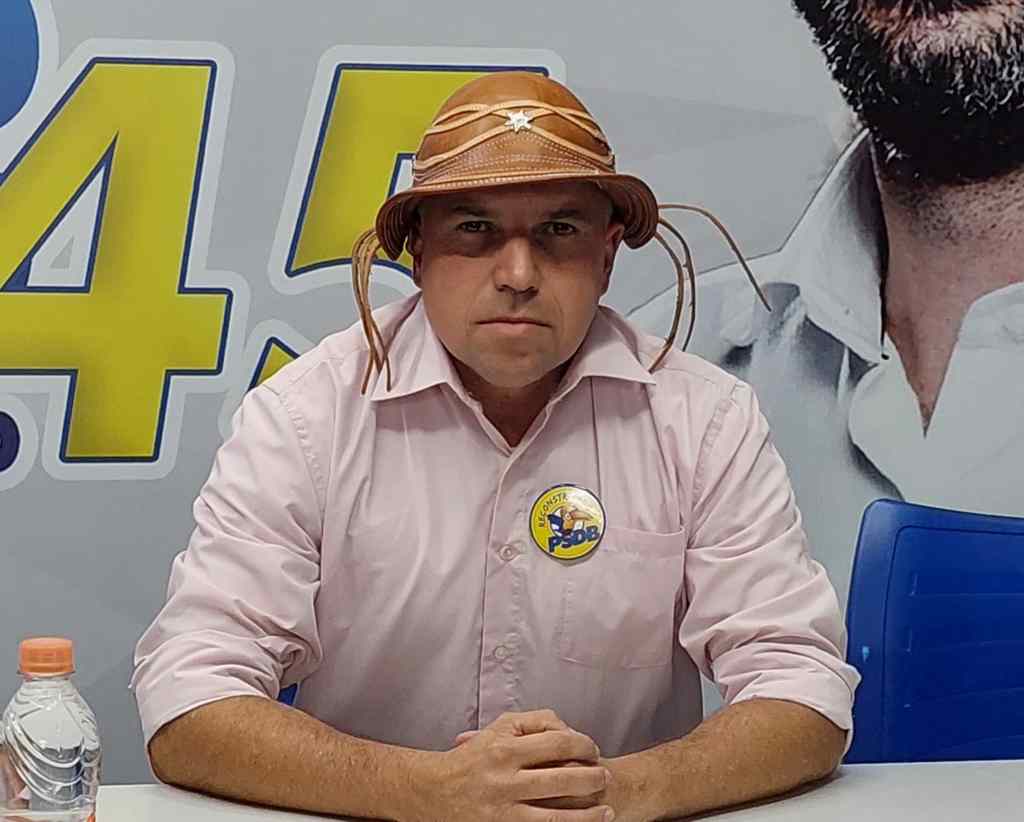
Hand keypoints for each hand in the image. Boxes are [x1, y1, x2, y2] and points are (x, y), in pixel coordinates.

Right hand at [455, 722, 646, 821]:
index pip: (558, 744)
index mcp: (505, 749)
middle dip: (592, 780)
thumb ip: (535, 722)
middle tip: (606, 777)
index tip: (594, 750)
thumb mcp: (500, 728)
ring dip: (587, 816)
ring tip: (607, 812)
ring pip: (556, 817)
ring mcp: (503, 810)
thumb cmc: (474, 756)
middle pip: (561, 780)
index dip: (584, 746)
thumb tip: (569, 731)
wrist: (434, 791)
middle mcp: (504, 780)